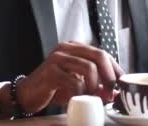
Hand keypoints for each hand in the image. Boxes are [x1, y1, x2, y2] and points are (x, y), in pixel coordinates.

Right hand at [0, 41, 122, 118]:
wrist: (26, 95)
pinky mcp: (50, 71)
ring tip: (94, 97)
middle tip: (111, 92)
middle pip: (99, 56)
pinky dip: (80, 94)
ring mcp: (58, 58)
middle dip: (109, 76)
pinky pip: (74, 82)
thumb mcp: (77, 82)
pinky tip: (76, 99)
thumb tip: (114, 91)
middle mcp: (67, 48)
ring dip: (96, 87)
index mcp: (76, 47)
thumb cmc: (54, 88)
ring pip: (89, 68)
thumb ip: (95, 82)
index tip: (121, 83)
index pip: (103, 53)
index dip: (115, 69)